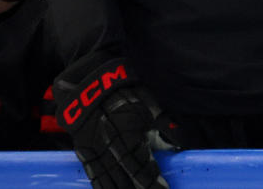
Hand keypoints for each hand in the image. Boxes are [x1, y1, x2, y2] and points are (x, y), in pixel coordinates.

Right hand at [54, 57, 168, 188]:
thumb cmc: (126, 92)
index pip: (143, 165)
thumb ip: (164, 125)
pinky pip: (92, 172)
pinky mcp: (83, 149)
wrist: (91, 84)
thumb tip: (179, 143)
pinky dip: (100, 185)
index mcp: (130, 134)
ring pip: (109, 177)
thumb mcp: (149, 105)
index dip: (153, 181)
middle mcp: (111, 145)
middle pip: (126, 175)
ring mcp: (95, 149)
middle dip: (138, 188)